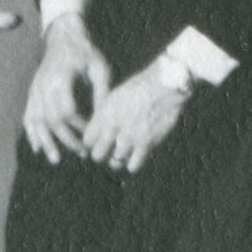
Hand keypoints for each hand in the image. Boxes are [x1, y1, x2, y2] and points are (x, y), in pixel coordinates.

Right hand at [23, 13, 111, 159]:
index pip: (66, 110)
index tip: (92, 133)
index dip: (79, 125)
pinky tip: (37, 147)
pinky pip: (28, 115)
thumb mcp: (100, 68)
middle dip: (66, 139)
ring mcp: (34, 89)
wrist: (63, 36)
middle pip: (51, 120)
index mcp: (60, 78)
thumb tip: (105, 119)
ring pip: (36, 121)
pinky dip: (31, 132)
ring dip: (46, 141)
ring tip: (55, 158)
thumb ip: (102, 92)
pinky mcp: (32, 92)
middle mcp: (43, 85)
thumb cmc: (85, 52)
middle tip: (82, 152)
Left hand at [83, 55, 195, 174]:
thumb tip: (96, 130)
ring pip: (115, 162)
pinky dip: (132, 165)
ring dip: (117, 160)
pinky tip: (134, 158)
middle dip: (100, 154)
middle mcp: (114, 128)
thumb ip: (103, 114)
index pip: (87, 140)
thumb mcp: (115, 96)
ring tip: (120, 154)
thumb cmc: (139, 88)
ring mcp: (130, 137)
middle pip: (98, 154)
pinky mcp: (147, 143)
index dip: (90, 143)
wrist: (163, 85)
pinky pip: (133, 165)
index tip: (95, 143)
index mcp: (104, 115)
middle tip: (106, 151)